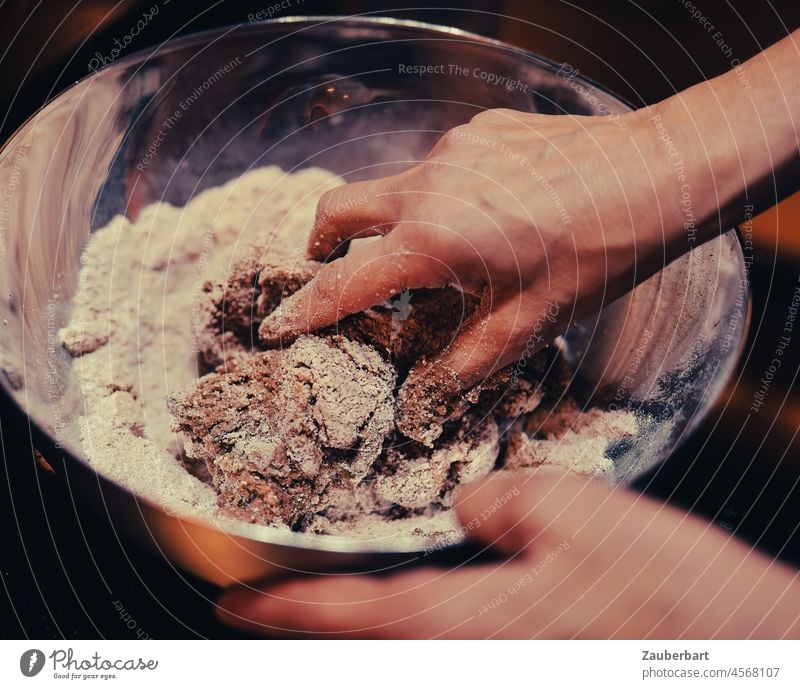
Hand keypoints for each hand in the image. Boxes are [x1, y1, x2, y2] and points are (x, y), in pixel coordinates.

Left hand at [215, 473, 799, 637]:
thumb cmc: (660, 597)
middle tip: (276, 599)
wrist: (741, 655)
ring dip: (365, 629)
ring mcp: (496, 672)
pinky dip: (417, 630)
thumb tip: (470, 510)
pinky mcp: (529, 666)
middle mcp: (463, 666)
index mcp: (454, 626)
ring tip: (348, 594)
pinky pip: (450, 652)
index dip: (279, 607)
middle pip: (363, 649)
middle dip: (314, 625)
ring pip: (404, 653)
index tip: (230, 603)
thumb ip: (496, 503)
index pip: (340, 615)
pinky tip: (433, 601)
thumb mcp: (570, 512)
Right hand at [260, 108, 676, 437]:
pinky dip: (441, 195)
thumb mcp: (533, 321)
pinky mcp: (482, 130)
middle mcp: (429, 187)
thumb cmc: (600, 251)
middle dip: (321, 242)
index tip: (278, 324)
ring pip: (393, 186)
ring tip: (432, 249)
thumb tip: (433, 394)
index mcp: (434, 241)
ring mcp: (454, 150)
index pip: (346, 282)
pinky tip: (487, 213)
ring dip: (392, 219)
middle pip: (340, 209)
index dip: (306, 308)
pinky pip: (442, 165)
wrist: (659, 170)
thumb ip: (471, 360)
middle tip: (330, 265)